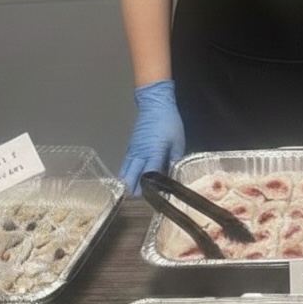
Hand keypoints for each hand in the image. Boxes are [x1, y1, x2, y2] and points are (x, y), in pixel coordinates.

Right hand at [118, 79, 185, 193]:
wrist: (154, 103)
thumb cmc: (169, 122)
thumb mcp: (178, 142)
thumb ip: (174, 161)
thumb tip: (173, 177)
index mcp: (152, 153)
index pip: (147, 178)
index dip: (150, 191)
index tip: (156, 200)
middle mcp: (138, 155)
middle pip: (130, 180)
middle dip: (136, 192)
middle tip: (147, 199)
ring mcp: (131, 152)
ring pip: (124, 174)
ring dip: (130, 185)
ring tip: (140, 194)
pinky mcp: (129, 149)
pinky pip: (125, 167)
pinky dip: (128, 175)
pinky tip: (134, 181)